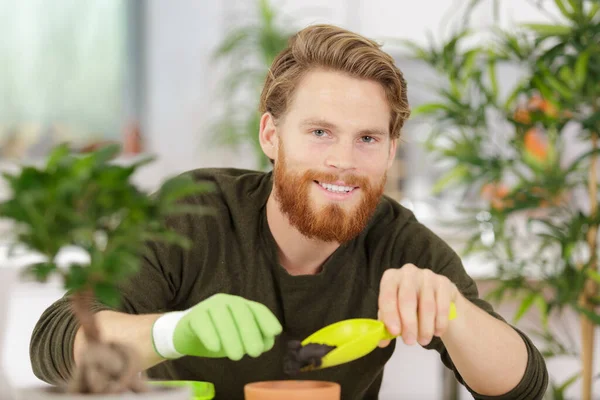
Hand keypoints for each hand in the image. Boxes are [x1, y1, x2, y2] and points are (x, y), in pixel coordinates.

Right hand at [152, 293, 281, 360]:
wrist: (186, 335)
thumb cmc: (218, 336)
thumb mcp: (239, 339)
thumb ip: (255, 338)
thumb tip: (268, 342)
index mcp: (241, 305)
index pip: (257, 309)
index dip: (267, 319)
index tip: (275, 333)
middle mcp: (226, 302)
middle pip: (241, 311)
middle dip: (250, 332)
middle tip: (255, 353)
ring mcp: (208, 306)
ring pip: (222, 316)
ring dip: (231, 337)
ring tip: (237, 356)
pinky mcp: (193, 315)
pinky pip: (202, 322)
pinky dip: (210, 335)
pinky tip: (215, 348)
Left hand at [378, 264, 459, 347]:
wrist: (435, 296)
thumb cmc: (409, 305)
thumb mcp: (394, 312)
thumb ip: (387, 325)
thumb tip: (381, 342)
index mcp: (391, 277)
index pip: (387, 295)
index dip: (390, 314)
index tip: (394, 332)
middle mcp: (408, 272)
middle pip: (407, 300)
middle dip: (409, 324)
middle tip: (410, 342)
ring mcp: (427, 275)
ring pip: (427, 306)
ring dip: (425, 328)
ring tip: (423, 340)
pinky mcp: (444, 282)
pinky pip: (442, 306)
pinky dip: (439, 323)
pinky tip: (437, 332)